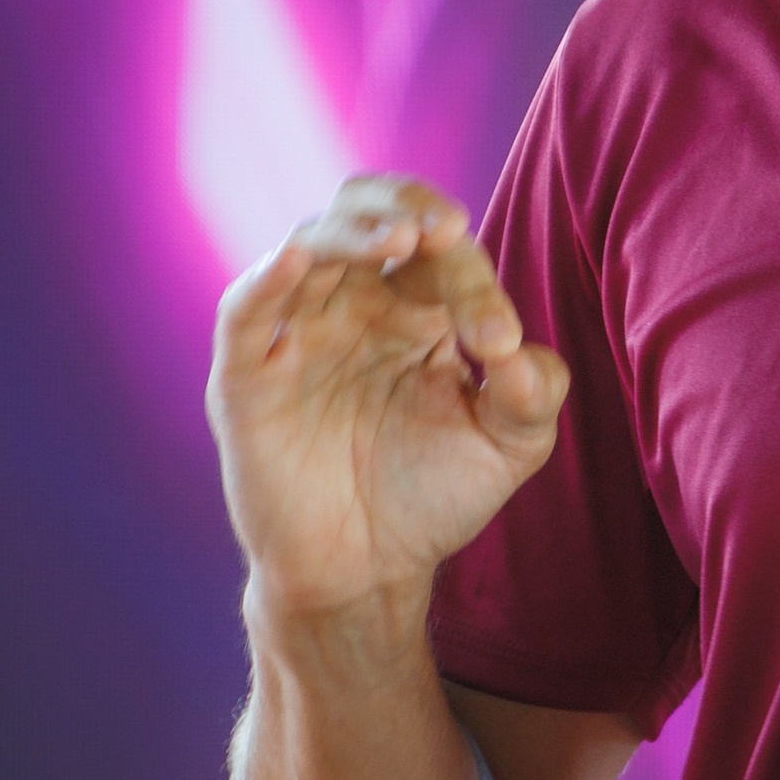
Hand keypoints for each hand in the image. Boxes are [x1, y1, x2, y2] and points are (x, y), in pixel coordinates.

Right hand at [207, 174, 567, 626]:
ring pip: (310, 244)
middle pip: (369, 215)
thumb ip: (533, 392)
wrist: (366, 572)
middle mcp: (357, 305)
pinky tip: (296, 257)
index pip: (443, 257)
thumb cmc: (434, 496)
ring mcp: (299, 333)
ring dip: (351, 230)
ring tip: (398, 237)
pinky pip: (246, 308)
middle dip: (407, 206)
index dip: (475, 281)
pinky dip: (266, 276)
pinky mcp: (247, 375)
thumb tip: (521, 349)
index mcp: (420, 308)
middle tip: (446, 226)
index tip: (500, 342)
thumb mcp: (508, 445)